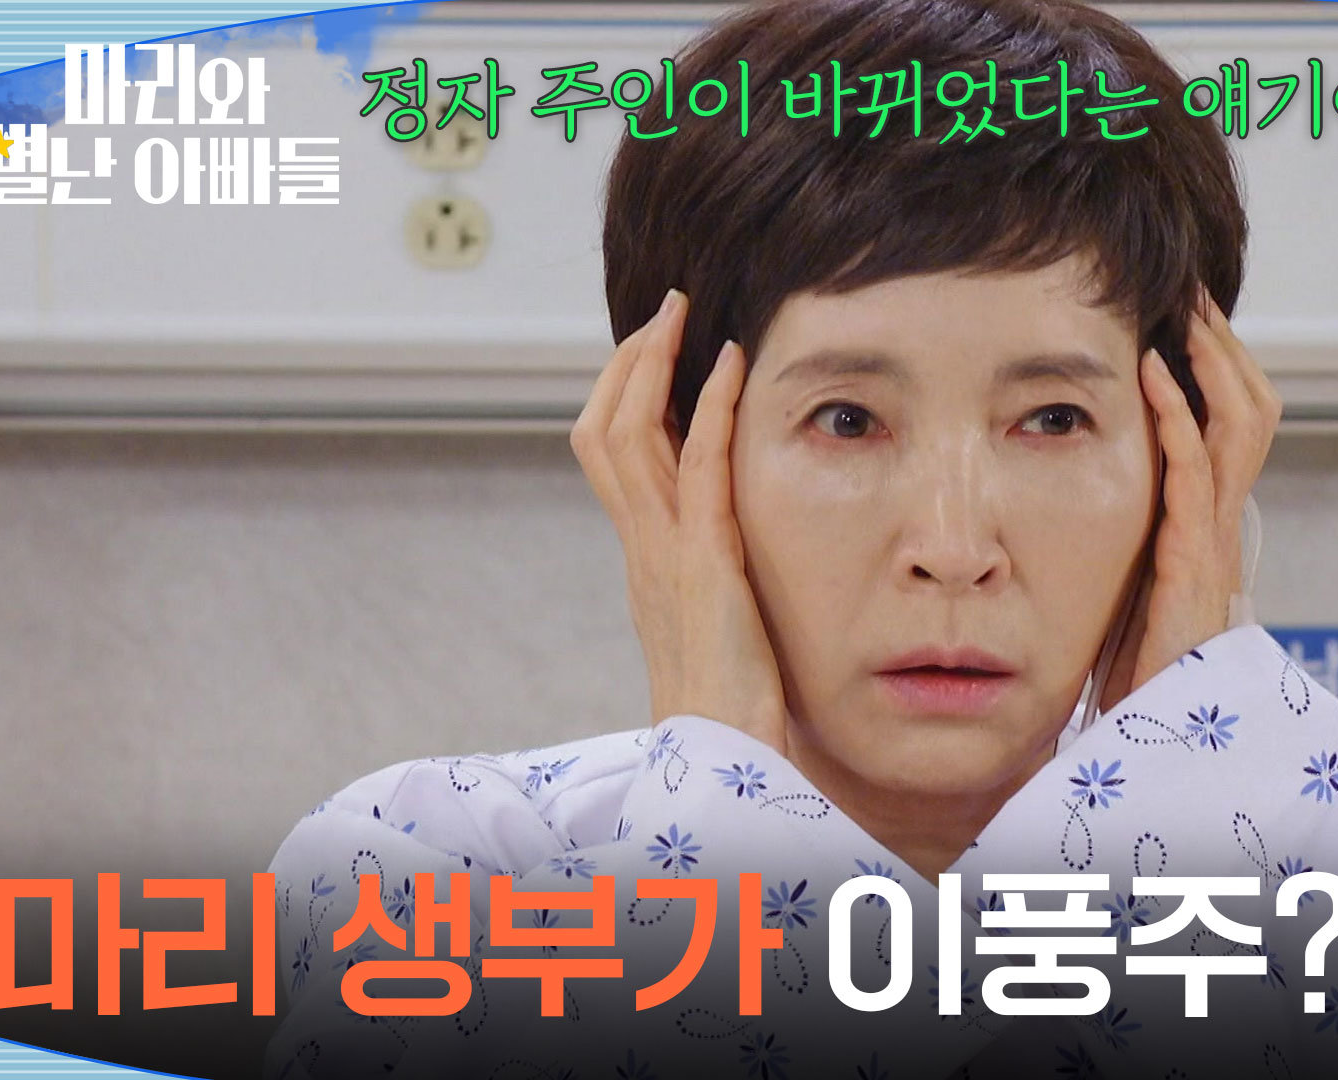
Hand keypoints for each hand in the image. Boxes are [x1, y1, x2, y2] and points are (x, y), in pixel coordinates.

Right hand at [569, 289, 788, 754]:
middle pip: (600, 432)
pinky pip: (696, 468)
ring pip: (626, 436)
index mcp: (643, 558)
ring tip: (681, 317)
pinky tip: (730, 364)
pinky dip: (709, 406)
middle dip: (626, 363)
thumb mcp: (715, 624)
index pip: (611, 457)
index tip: (656, 348)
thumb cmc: (729, 704)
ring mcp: (663, 553)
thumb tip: (736, 547)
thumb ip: (714, 578)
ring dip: (653, 365)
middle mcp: (641, 548)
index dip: (625, 395)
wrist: (720, 762)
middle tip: (663, 314)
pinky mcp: (702, 563)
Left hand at [1098, 288, 1281, 709]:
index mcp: (1208, 525)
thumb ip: (1131, 536)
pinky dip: (1179, 419)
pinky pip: (1195, 478)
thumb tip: (1090, 484)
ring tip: (1182, 310)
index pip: (1232, 424)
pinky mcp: (1192, 569)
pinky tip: (1154, 376)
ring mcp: (1213, 545)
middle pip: (1252, 410)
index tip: (1183, 311)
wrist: (1149, 745)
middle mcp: (1221, 527)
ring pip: (1239, 429)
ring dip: (1211, 362)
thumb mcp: (1134, 583)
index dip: (1218, 365)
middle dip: (1224, 345)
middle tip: (1191, 290)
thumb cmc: (1133, 670)